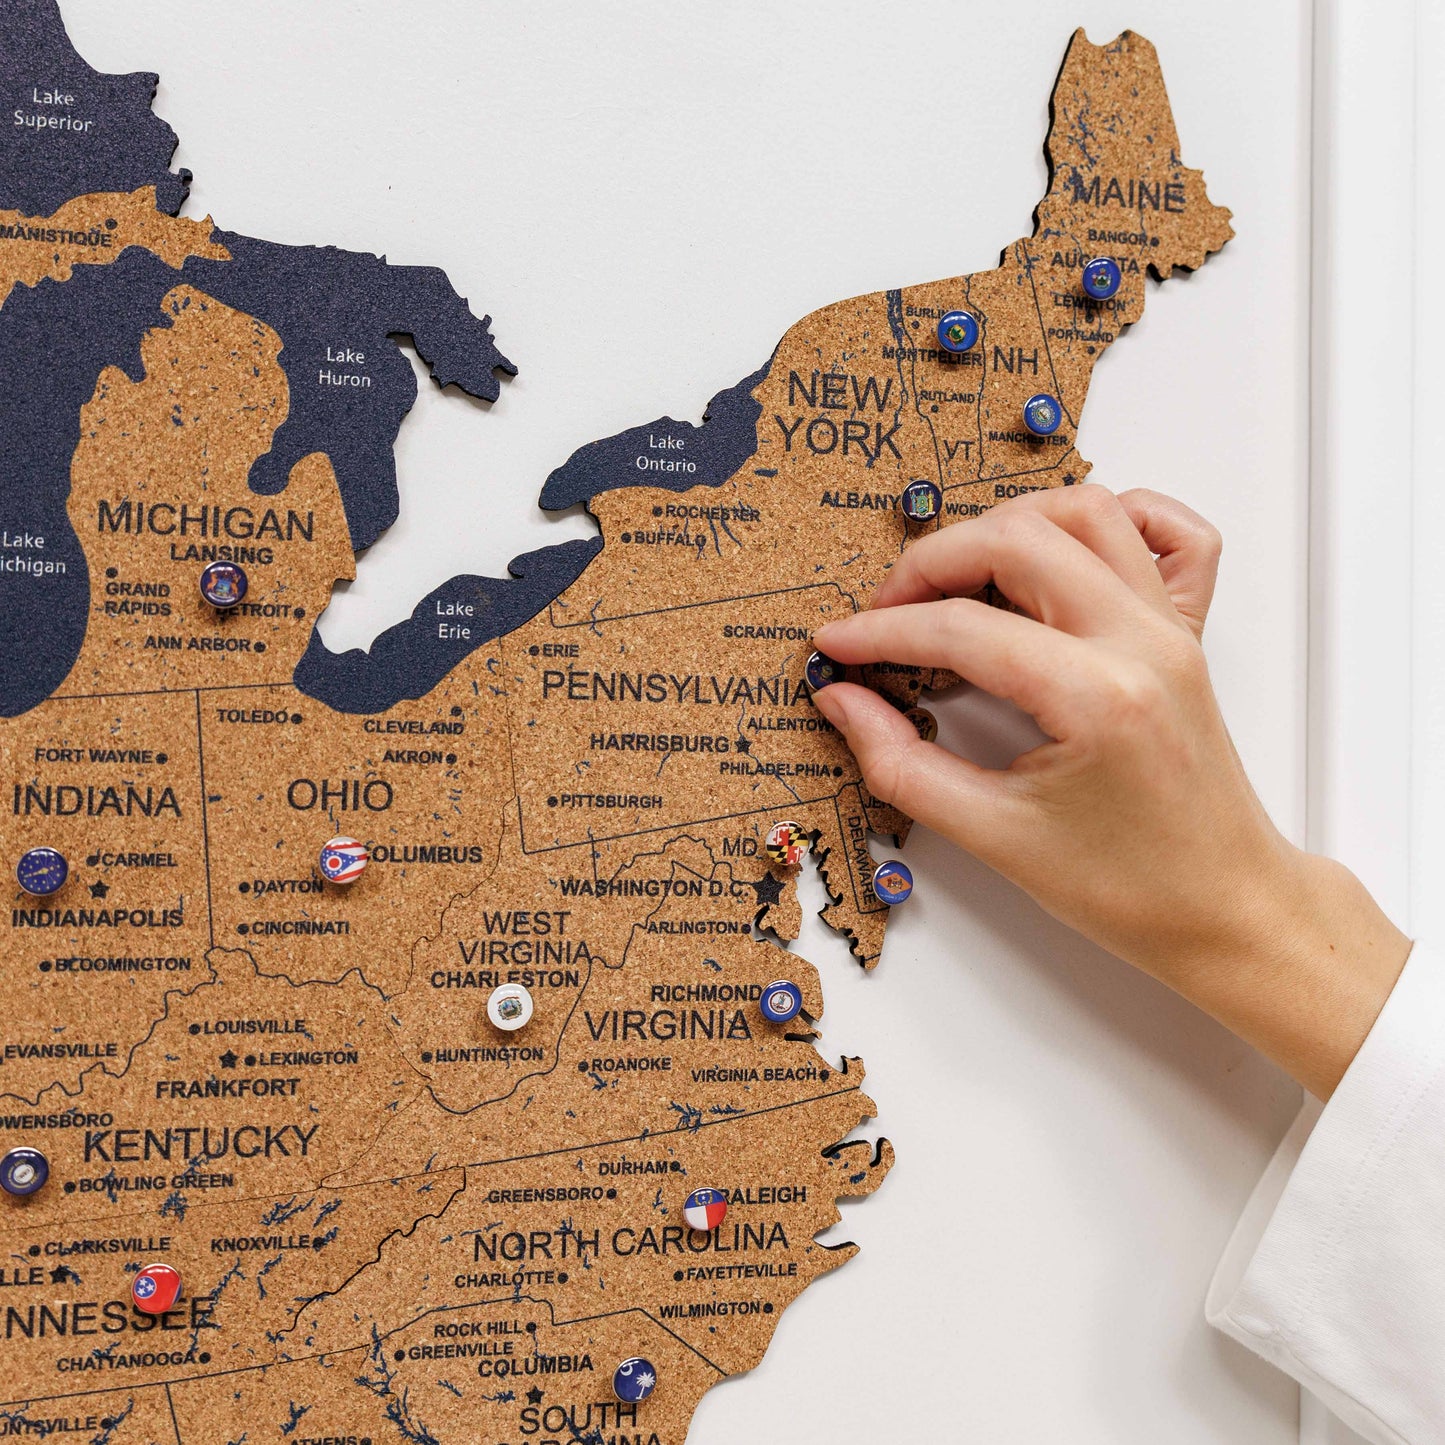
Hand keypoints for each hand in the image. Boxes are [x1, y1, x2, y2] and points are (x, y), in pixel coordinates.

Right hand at [811, 485, 1408, 1098]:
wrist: (1226, 910)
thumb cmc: (1129, 888)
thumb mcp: (995, 837)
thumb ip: (903, 764)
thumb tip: (843, 702)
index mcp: (1098, 698)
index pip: (962, 629)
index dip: (880, 632)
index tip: (836, 644)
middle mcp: (1142, 643)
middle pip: (1020, 540)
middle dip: (932, 563)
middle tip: (883, 613)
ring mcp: (1170, 629)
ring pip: (1086, 513)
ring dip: (1007, 527)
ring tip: (956, 579)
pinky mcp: (1186, 633)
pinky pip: (1169, 534)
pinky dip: (1113, 518)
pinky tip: (1060, 553)